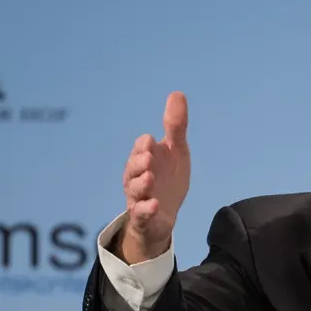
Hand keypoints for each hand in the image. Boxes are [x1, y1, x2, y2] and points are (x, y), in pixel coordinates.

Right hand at [119, 92, 190, 262]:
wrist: (164, 216)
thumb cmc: (168, 179)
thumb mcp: (176, 152)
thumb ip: (175, 126)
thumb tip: (177, 93)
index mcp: (144, 159)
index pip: (141, 149)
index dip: (145, 146)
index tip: (151, 141)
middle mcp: (137, 177)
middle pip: (133, 168)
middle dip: (139, 162)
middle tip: (148, 157)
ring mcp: (140, 198)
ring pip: (135, 190)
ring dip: (141, 184)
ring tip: (149, 178)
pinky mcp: (145, 217)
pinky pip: (142, 214)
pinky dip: (146, 209)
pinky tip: (154, 205)